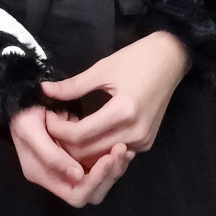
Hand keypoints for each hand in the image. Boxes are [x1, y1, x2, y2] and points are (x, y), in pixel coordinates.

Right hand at [9, 105, 133, 206]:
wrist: (21, 97)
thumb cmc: (24, 112)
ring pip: (99, 181)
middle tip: (121, 151)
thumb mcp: (31, 130)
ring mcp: (69, 166)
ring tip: (125, 148)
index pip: (76, 195)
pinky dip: (113, 159)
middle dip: (108, 175)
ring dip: (114, 167)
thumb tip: (78, 176)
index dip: (94, 181)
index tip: (108, 158)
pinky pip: (99, 165)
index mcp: (43, 175)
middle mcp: (58, 176)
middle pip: (91, 193)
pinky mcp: (78, 155)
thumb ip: (51, 156)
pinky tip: (123, 145)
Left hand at [38, 31, 189, 163]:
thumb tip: (45, 90)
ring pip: (101, 157)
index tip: (46, 117)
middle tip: (53, 126)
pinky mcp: (146, 143)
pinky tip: (88, 134)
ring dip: (81, 149)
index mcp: (123, 112)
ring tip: (68, 129)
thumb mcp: (102, 68)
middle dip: (65, 143)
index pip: (80, 135)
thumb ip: (73, 85)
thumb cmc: (136, 59)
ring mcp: (142, 141)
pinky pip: (115, 153)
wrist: (170, 59)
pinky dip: (98, 148)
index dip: (57, 129)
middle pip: (88, 153)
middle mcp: (135, 133)